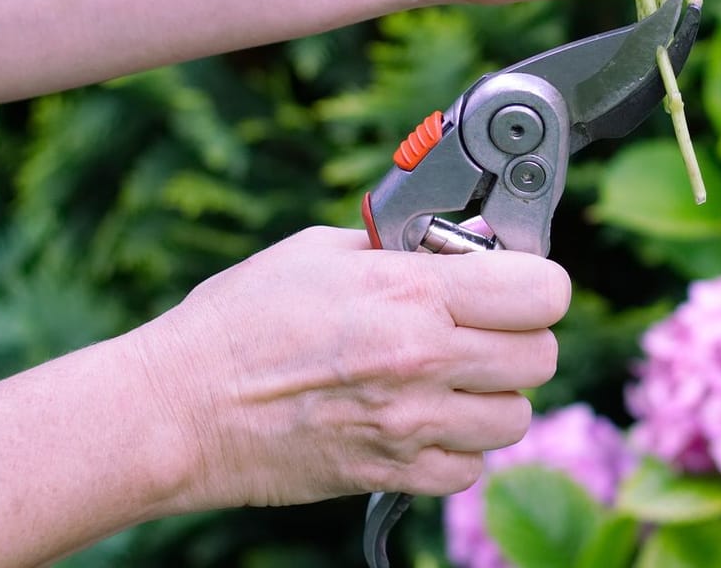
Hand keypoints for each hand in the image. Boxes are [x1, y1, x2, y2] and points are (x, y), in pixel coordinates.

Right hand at [131, 228, 569, 507]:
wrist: (177, 410)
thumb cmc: (239, 322)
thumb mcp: (323, 250)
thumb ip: (403, 248)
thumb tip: (458, 246)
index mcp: (412, 293)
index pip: (544, 291)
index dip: (537, 285)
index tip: (514, 283)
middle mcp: (423, 360)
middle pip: (542, 356)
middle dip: (520, 338)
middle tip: (481, 328)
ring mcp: (411, 424)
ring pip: (515, 417)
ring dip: (494, 396)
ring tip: (449, 377)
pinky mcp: (391, 473)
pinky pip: (469, 468)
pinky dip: (458, 447)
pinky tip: (422, 419)